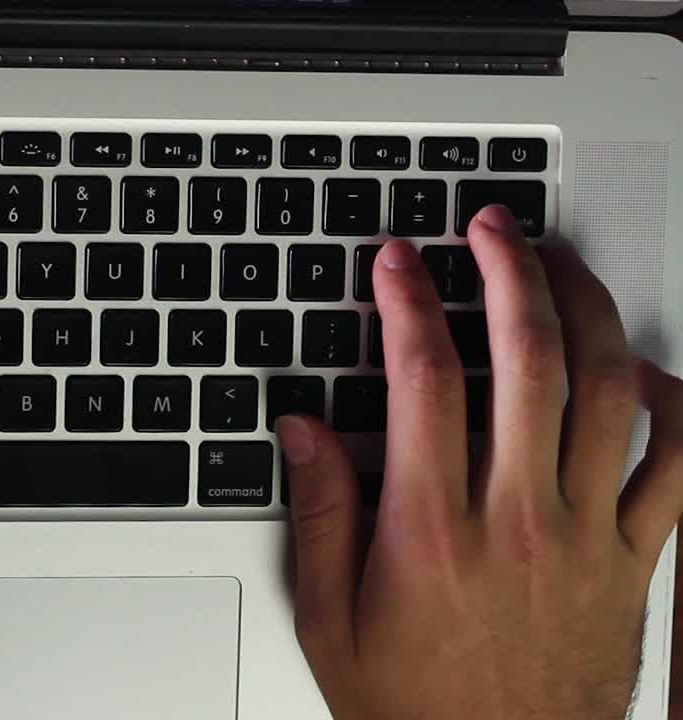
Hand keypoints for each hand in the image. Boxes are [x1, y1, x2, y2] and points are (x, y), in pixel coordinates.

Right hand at [278, 205, 682, 719]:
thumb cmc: (412, 704)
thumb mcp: (329, 618)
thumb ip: (317, 513)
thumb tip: (303, 429)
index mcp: (433, 528)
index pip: (424, 379)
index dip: (407, 303)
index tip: (397, 263)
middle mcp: (516, 517)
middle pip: (527, 359)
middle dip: (507, 272)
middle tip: (490, 227)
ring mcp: (585, 533)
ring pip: (606, 390)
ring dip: (586, 310)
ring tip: (561, 264)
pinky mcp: (632, 558)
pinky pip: (675, 465)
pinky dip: (673, 405)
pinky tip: (647, 368)